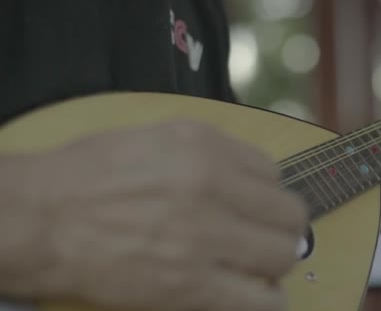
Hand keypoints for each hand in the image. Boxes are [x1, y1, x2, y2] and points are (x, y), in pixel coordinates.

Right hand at [20, 121, 307, 309]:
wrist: (40, 219)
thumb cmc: (88, 174)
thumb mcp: (155, 137)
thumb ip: (210, 153)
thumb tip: (251, 177)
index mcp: (204, 146)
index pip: (273, 172)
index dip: (266, 192)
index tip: (255, 206)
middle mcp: (213, 187)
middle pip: (288, 214)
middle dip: (280, 227)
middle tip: (264, 236)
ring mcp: (206, 237)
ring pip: (282, 255)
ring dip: (275, 261)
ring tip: (256, 264)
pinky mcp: (192, 285)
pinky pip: (260, 300)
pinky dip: (267, 299)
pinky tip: (256, 294)